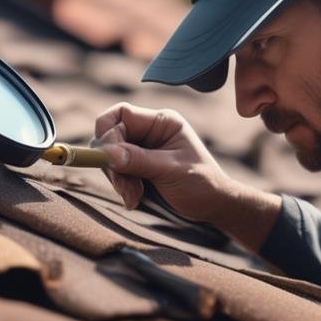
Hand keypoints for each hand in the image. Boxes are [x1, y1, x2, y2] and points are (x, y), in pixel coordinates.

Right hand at [92, 102, 280, 248]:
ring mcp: (142, 147)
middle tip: (124, 189)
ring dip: (118, 179)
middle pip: (111, 136)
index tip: (109, 160)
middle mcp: (150, 130)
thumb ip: (139, 160)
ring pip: (111, 156)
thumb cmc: (201, 184)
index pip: (121, 114)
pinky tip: (134, 199)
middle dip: (113, 164)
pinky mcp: (138, 165)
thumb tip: (107, 153)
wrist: (213, 206)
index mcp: (162, 122)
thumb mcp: (171, 171)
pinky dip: (121, 186)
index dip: (109, 134)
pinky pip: (117, 170)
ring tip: (133, 198)